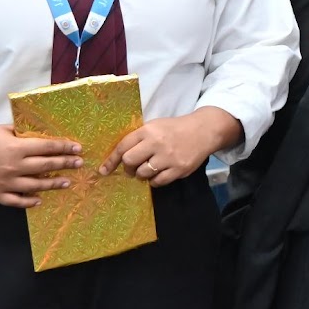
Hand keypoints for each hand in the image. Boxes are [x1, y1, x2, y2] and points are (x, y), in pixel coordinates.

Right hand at [0, 126, 82, 208]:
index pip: (47, 147)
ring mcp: (4, 182)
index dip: (64, 148)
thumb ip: (23, 135)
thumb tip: (42, 136)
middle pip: (46, 166)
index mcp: (16, 148)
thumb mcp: (4, 130)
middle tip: (79, 164)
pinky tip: (39, 200)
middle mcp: (13, 166)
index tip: (78, 148)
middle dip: (65, 164)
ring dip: (53, 184)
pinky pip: (15, 201)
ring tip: (67, 182)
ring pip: (35, 186)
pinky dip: (28, 202)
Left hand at [102, 108, 239, 186]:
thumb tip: (119, 158)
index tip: (104, 170)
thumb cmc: (175, 129)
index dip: (111, 160)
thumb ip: (139, 139)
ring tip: (150, 169)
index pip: (123, 147)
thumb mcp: (155, 126)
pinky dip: (155, 180)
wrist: (204, 130)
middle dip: (128, 168)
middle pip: (130, 162)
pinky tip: (160, 173)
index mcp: (148, 130)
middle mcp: (157, 143)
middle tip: (133, 168)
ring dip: (143, 174)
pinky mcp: (179, 169)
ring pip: (143, 174)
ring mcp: (168, 157)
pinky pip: (158, 182)